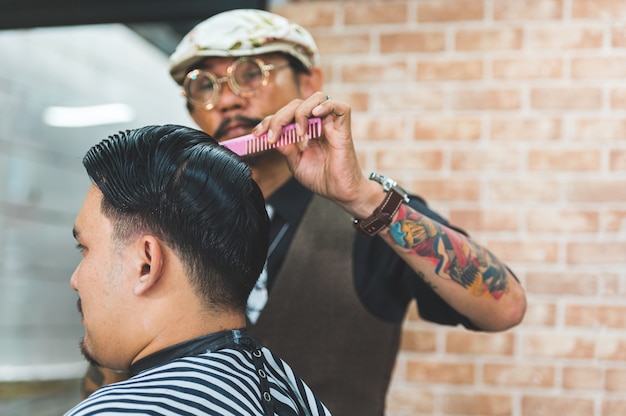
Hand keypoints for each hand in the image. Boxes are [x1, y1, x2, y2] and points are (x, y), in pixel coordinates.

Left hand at [253, 92, 383, 217]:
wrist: (340, 193)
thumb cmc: (321, 178)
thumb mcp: (296, 163)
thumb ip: (286, 148)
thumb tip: (272, 136)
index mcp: (306, 130)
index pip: (286, 115)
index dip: (270, 121)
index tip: (257, 134)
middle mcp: (319, 123)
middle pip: (297, 104)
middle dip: (280, 117)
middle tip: (272, 136)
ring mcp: (332, 124)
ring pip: (317, 98)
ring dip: (301, 111)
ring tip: (297, 133)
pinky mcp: (344, 129)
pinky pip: (340, 107)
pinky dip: (326, 106)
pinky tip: (314, 116)